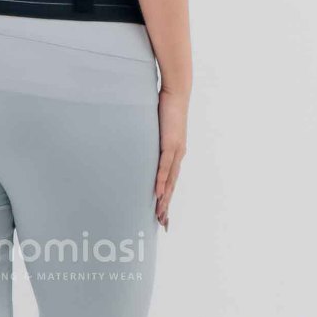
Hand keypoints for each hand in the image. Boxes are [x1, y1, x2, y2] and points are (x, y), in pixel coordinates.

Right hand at [155, 87, 188, 230]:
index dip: (167, 197)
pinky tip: (158, 193)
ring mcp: (176, 150)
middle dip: (166, 204)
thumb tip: (138, 142)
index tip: (163, 213)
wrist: (176, 93)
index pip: (171, 179)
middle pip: (172, 185)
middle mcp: (178, 154)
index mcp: (175, 152)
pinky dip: (162, 180)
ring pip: (170, 180)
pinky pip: (165, 166)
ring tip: (160, 214)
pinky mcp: (171, 143)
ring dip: (165, 198)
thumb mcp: (156, 127)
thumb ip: (151, 137)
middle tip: (162, 223)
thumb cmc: (165, 107)